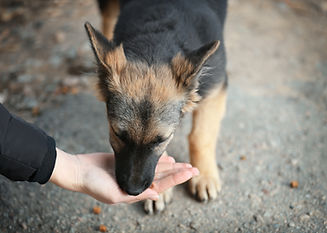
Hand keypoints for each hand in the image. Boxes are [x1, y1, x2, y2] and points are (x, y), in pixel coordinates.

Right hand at [49, 148, 198, 203]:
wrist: (79, 170)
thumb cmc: (93, 184)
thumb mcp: (114, 195)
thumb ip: (136, 194)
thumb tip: (156, 194)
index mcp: (135, 191)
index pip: (161, 185)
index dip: (177, 179)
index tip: (190, 173)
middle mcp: (137, 181)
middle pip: (163, 177)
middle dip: (179, 173)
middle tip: (194, 168)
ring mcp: (133, 170)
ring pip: (157, 168)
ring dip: (171, 166)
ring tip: (184, 164)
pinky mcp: (129, 160)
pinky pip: (147, 160)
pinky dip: (158, 159)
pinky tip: (168, 157)